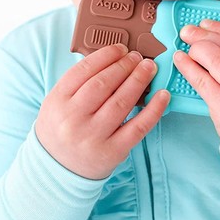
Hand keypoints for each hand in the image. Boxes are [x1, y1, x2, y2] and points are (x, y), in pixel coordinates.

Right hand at [35, 43, 169, 178]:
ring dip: (139, 80)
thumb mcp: (58, 103)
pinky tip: (163, 95)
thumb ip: (79, 83)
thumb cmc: (62, 129)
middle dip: (125, 66)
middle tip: (138, 57)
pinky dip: (154, 109)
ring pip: (122, 102)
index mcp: (57, 102)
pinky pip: (138, 127)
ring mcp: (93, 136)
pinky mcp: (112, 151)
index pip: (83, 70)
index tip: (120, 48)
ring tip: (149, 68)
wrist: (56, 170)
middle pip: (104, 84)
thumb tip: (114, 59)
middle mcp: (73, 119)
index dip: (106, 56)